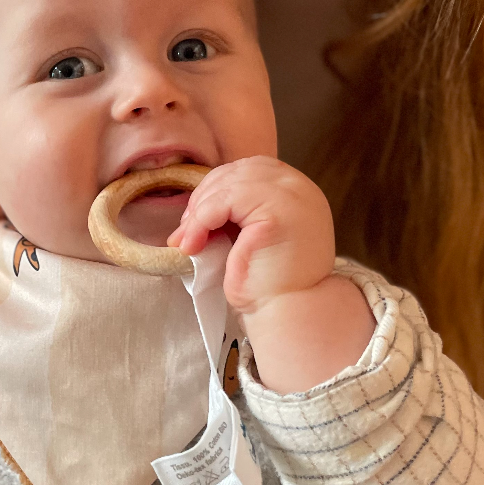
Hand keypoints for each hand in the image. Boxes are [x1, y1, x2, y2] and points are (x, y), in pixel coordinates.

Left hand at [169, 156, 372, 393]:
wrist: (289, 314)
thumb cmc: (269, 286)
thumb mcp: (248, 240)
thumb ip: (234, 217)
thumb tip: (190, 216)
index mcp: (295, 191)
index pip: (249, 171)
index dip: (216, 190)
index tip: (196, 221)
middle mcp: (299, 187)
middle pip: (238, 170)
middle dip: (204, 198)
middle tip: (185, 232)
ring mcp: (291, 195)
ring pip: (229, 182)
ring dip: (199, 211)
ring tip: (188, 242)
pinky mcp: (277, 209)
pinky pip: (226, 200)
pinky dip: (202, 219)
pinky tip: (195, 244)